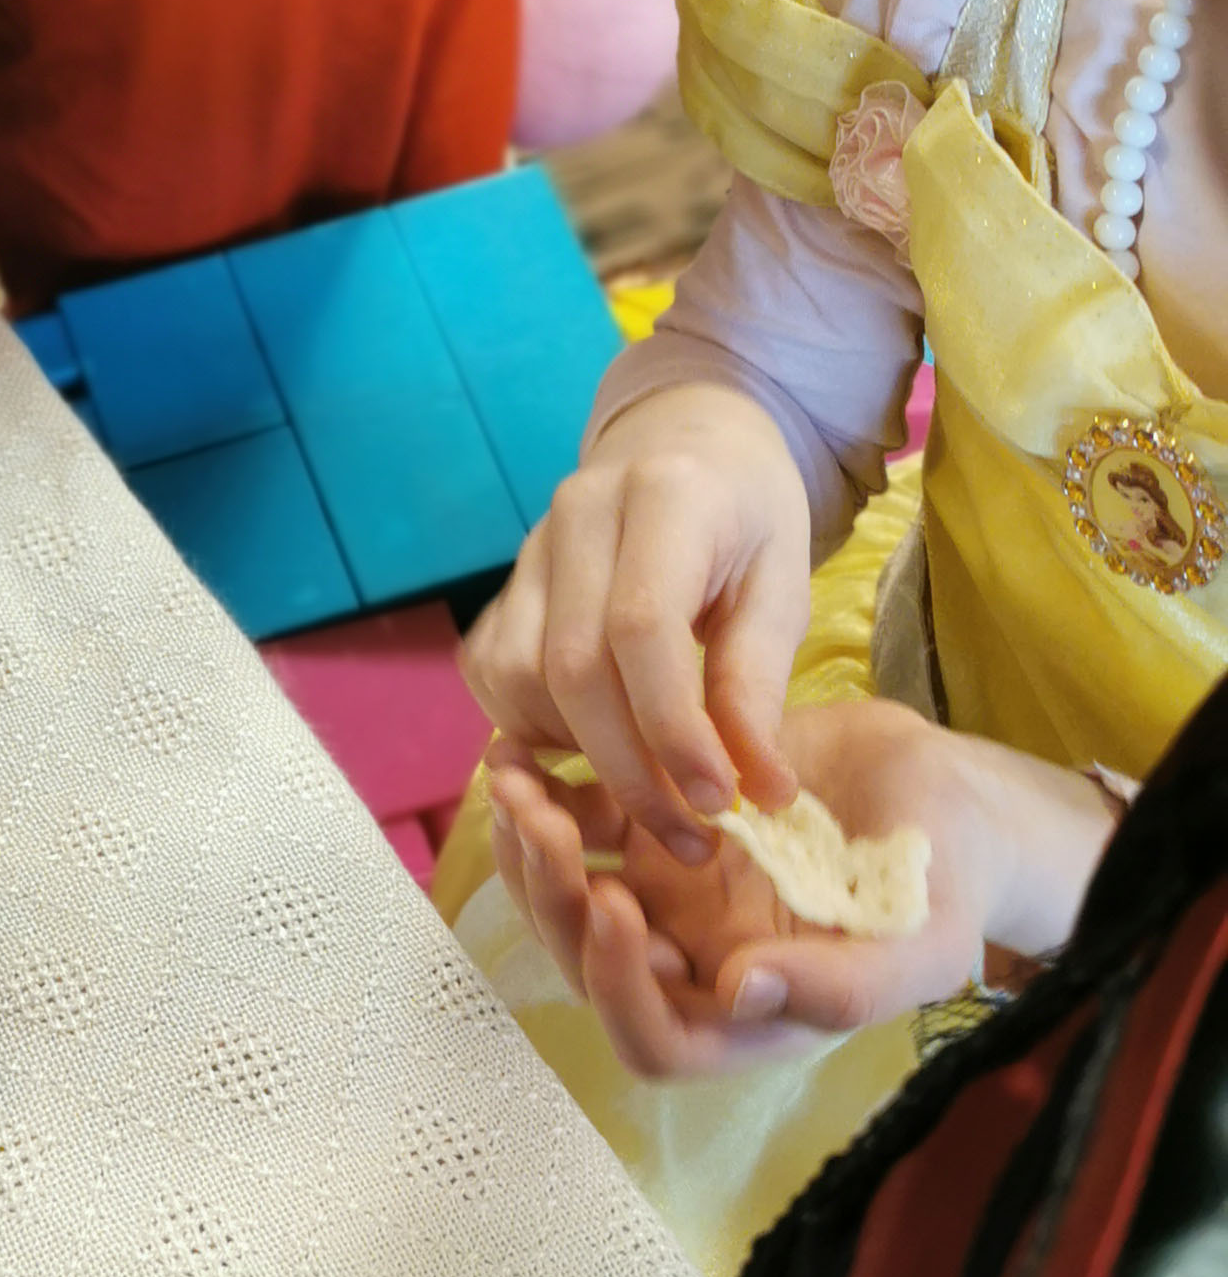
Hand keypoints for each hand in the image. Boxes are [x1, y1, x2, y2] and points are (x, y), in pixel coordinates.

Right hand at [460, 385, 814, 849]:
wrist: (687, 442)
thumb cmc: (749, 518)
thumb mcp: (784, 586)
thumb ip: (759, 684)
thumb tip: (757, 793)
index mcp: (662, 497)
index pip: (642, 628)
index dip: (674, 729)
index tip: (719, 802)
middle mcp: (576, 512)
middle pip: (573, 666)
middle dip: (628, 769)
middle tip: (689, 834)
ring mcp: (528, 545)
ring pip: (520, 677)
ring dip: (578, 755)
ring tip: (649, 792)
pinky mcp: (503, 582)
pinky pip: (492, 671)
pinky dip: (533, 728)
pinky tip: (595, 743)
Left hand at [486, 699, 1117, 1079]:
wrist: (945, 792)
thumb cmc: (950, 881)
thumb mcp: (924, 941)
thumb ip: (845, 985)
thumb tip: (740, 990)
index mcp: (751, 1015)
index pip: (655, 1038)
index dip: (619, 987)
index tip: (615, 904)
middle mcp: (695, 961)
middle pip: (587, 962)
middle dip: (551, 897)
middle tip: (542, 820)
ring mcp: (670, 892)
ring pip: (566, 891)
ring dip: (529, 845)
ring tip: (515, 776)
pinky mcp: (657, 823)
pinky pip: (579, 821)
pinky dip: (544, 791)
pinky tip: (524, 745)